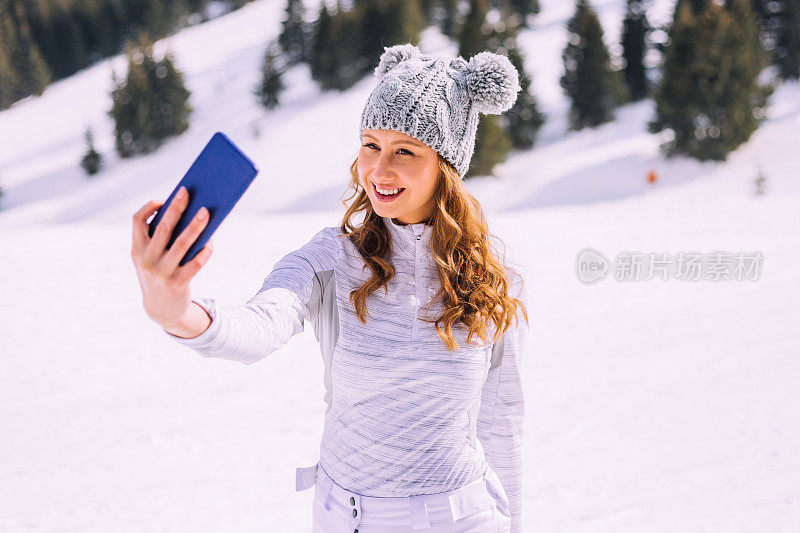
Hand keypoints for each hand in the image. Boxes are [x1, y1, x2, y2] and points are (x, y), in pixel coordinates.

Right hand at [131, 186, 212, 328]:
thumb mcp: (151, 258)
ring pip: (182, 244)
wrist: (161, 309)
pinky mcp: (178, 284)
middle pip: (164, 228)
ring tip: (205, 213)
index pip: (137, 221)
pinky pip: (195, 263)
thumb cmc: (159, 274)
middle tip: (187, 192)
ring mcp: (162, 273)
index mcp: (137, 249)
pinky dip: (204, 251)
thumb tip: (187, 214)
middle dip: (176, 208)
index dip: (150, 207)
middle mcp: (147, 260)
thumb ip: (160, 240)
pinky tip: (210, 242)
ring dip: (195, 226)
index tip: (164, 199)